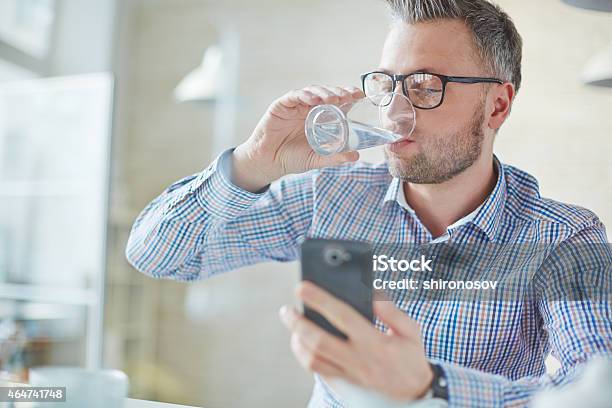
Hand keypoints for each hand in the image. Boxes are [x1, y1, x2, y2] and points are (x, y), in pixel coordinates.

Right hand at [232, 86, 363, 191]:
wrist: (268, 162)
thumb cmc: (292, 158)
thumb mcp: (316, 158)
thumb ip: (334, 157)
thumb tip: (355, 156)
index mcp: (320, 118)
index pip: (337, 102)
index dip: (349, 96)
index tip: (360, 96)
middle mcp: (309, 109)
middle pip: (327, 94)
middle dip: (339, 92)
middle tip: (348, 96)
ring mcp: (296, 106)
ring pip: (312, 91)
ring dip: (324, 92)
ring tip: (333, 99)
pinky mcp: (281, 105)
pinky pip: (294, 96)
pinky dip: (304, 95)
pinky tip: (312, 99)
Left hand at [279, 281, 432, 400]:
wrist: (415, 392)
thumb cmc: (410, 356)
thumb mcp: (410, 330)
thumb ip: (391, 310)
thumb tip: (371, 293)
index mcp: (375, 342)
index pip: (342, 316)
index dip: (320, 300)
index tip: (302, 287)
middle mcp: (359, 359)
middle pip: (319, 341)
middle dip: (298, 323)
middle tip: (286, 310)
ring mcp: (350, 373)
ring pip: (313, 360)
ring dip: (297, 341)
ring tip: (292, 325)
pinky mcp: (344, 383)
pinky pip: (318, 371)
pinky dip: (304, 356)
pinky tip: (301, 342)